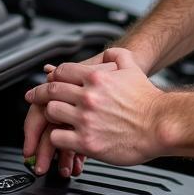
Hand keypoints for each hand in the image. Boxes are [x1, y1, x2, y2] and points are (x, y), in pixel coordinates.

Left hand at [24, 47, 164, 164]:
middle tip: (33, 97)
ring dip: (50, 115)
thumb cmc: (149, 100)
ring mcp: (85, 119)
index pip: (63, 71)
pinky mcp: (86, 141)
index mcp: (96, 77)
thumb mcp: (133, 68)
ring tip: (51, 119)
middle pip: (51, 90)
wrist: (160, 125)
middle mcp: (88, 96)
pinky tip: (61, 138)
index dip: (52, 76)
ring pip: (51, 112)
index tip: (47, 80)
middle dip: (39, 93)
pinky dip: (57, 138)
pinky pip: (58, 138)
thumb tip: (106, 53)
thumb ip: (117, 55)